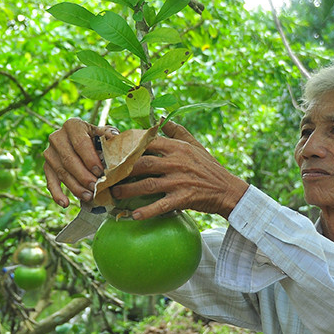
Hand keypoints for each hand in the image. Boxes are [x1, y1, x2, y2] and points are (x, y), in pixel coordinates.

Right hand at [43, 118, 117, 207]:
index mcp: (72, 125)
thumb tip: (115, 137)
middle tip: (95, 188)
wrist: (79, 139)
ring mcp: (49, 153)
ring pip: (61, 172)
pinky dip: (56, 194)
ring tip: (88, 197)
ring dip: (74, 187)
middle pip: (69, 160)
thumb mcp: (101, 132)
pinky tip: (65, 204)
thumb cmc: (94, 137)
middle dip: (83, 176)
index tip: (100, 172)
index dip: (90, 159)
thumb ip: (108, 134)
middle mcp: (57, 137)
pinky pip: (50, 181)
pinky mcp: (46, 166)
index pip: (80, 143)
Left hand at [110, 121, 249, 219]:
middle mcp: (176, 162)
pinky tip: (134, 216)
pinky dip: (147, 211)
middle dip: (121, 170)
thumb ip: (177, 131)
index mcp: (176, 147)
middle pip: (142, 163)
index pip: (147, 143)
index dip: (127, 146)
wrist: (228, 189)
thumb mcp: (195, 145)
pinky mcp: (183, 198)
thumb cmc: (209, 167)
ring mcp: (179, 181)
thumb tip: (161, 117)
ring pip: (147, 184)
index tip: (111, 150)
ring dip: (127, 190)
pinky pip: (161, 205)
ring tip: (113, 194)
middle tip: (106, 175)